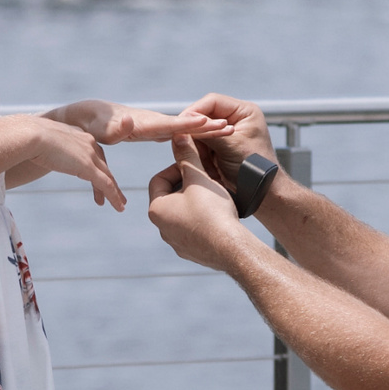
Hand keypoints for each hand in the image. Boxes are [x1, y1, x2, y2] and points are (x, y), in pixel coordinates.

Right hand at [23, 114, 130, 209]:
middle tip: (115, 193)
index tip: (96, 177)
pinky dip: (114, 196)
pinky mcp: (88, 167)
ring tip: (120, 205)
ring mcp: (89, 155)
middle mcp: (87, 142)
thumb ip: (42, 149)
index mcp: (76, 135)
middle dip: (109, 179)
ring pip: (107, 176)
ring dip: (114, 192)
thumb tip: (33, 154)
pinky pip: (106, 184)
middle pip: (102, 164)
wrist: (29, 134)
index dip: (95, 166)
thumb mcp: (38, 143)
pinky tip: (118, 207)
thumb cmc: (26, 137)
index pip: (91, 152)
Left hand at [49, 99, 234, 147]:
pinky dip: (192, 134)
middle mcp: (150, 123)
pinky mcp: (151, 130)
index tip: (208, 122)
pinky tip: (204, 137)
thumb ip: (114, 128)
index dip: (187, 125)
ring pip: (182, 128)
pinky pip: (176, 133)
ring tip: (226, 129)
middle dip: (205, 126)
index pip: (168, 125)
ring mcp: (152, 126)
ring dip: (204, 129)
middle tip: (230, 126)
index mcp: (140, 124)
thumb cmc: (88, 125)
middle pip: (182, 125)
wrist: (84, 116)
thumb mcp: (98, 129)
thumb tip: (128, 121)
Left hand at [146, 142, 250, 268]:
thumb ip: (187, 156)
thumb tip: (178, 136)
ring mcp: (177, 243)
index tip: (193, 164)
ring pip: (183, 214)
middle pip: (171, 197)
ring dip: (195, 202)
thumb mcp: (198, 178)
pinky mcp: (192, 253)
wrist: (231, 248)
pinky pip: (194, 231)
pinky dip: (203, 220)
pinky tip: (219, 216)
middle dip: (187, 185)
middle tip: (205, 178)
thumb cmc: (212, 211)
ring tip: (214, 195)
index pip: (158, 180)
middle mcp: (162, 228)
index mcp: (157, 209)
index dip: (176, 167)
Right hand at [180, 92, 273, 187]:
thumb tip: (184, 125)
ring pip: (199, 132)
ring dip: (197, 146)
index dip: (195, 111)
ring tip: (205, 161)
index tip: (182, 122)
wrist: (262, 192)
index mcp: (244, 111)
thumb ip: (208, 133)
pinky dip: (199, 155)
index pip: (212, 102)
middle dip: (195, 132)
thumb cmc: (256, 168)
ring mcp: (226, 133)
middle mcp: (235, 119)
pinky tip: (205, 165)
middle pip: (204, 116)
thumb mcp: (231, 146)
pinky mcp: (218, 147)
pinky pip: (200, 145)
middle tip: (185, 143)